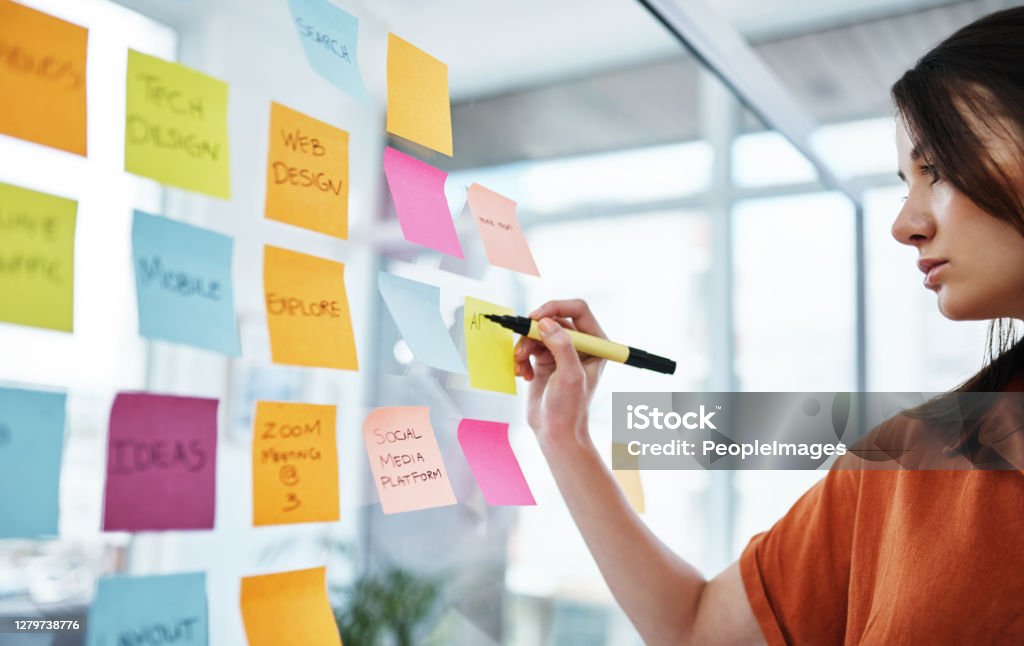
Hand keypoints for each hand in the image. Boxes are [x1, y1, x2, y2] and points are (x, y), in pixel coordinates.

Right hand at [515, 299, 607, 446]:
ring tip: (521, 365)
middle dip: (534, 332)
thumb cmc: (570, 409)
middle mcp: (580, 345)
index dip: (556, 308)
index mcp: (596, 344)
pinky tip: (523, 375)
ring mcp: (561, 352)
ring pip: (537, 333)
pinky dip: (521, 358)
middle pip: (553, 320)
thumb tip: (546, 322)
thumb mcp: (570, 376)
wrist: (555, 432)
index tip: (536, 317)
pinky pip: (528, 347)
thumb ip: (561, 346)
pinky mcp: (545, 361)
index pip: (578, 310)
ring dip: (524, 347)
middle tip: (522, 348)